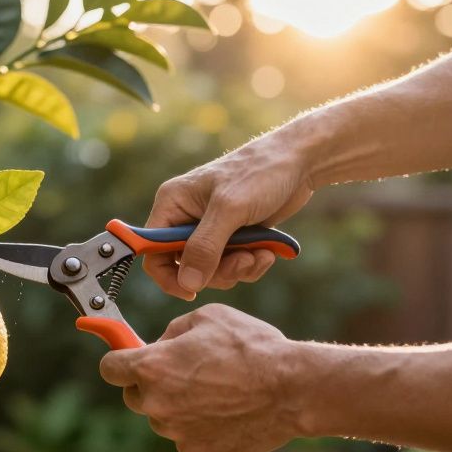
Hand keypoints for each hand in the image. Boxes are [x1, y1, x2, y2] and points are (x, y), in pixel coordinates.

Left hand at [99, 305, 304, 451]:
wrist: (292, 389)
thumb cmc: (252, 347)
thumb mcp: (207, 318)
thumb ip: (172, 331)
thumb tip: (160, 343)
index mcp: (152, 367)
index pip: (110, 368)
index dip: (119, 361)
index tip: (127, 358)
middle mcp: (157, 402)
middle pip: (133, 396)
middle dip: (149, 384)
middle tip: (179, 372)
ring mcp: (175, 429)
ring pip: (161, 417)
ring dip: (175, 405)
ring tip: (213, 390)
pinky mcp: (196, 449)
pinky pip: (184, 434)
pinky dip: (196, 424)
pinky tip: (224, 409)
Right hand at [145, 133, 314, 298]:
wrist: (300, 161)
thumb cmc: (260, 173)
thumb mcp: (229, 209)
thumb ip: (205, 247)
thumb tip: (187, 283)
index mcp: (172, 204)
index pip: (151, 250)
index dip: (166, 275)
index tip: (191, 290)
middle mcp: (185, 218)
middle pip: (184, 267)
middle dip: (216, 271)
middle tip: (242, 262)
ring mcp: (209, 229)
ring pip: (210, 271)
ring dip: (237, 269)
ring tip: (259, 254)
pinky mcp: (232, 237)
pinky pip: (231, 266)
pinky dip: (250, 265)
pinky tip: (267, 252)